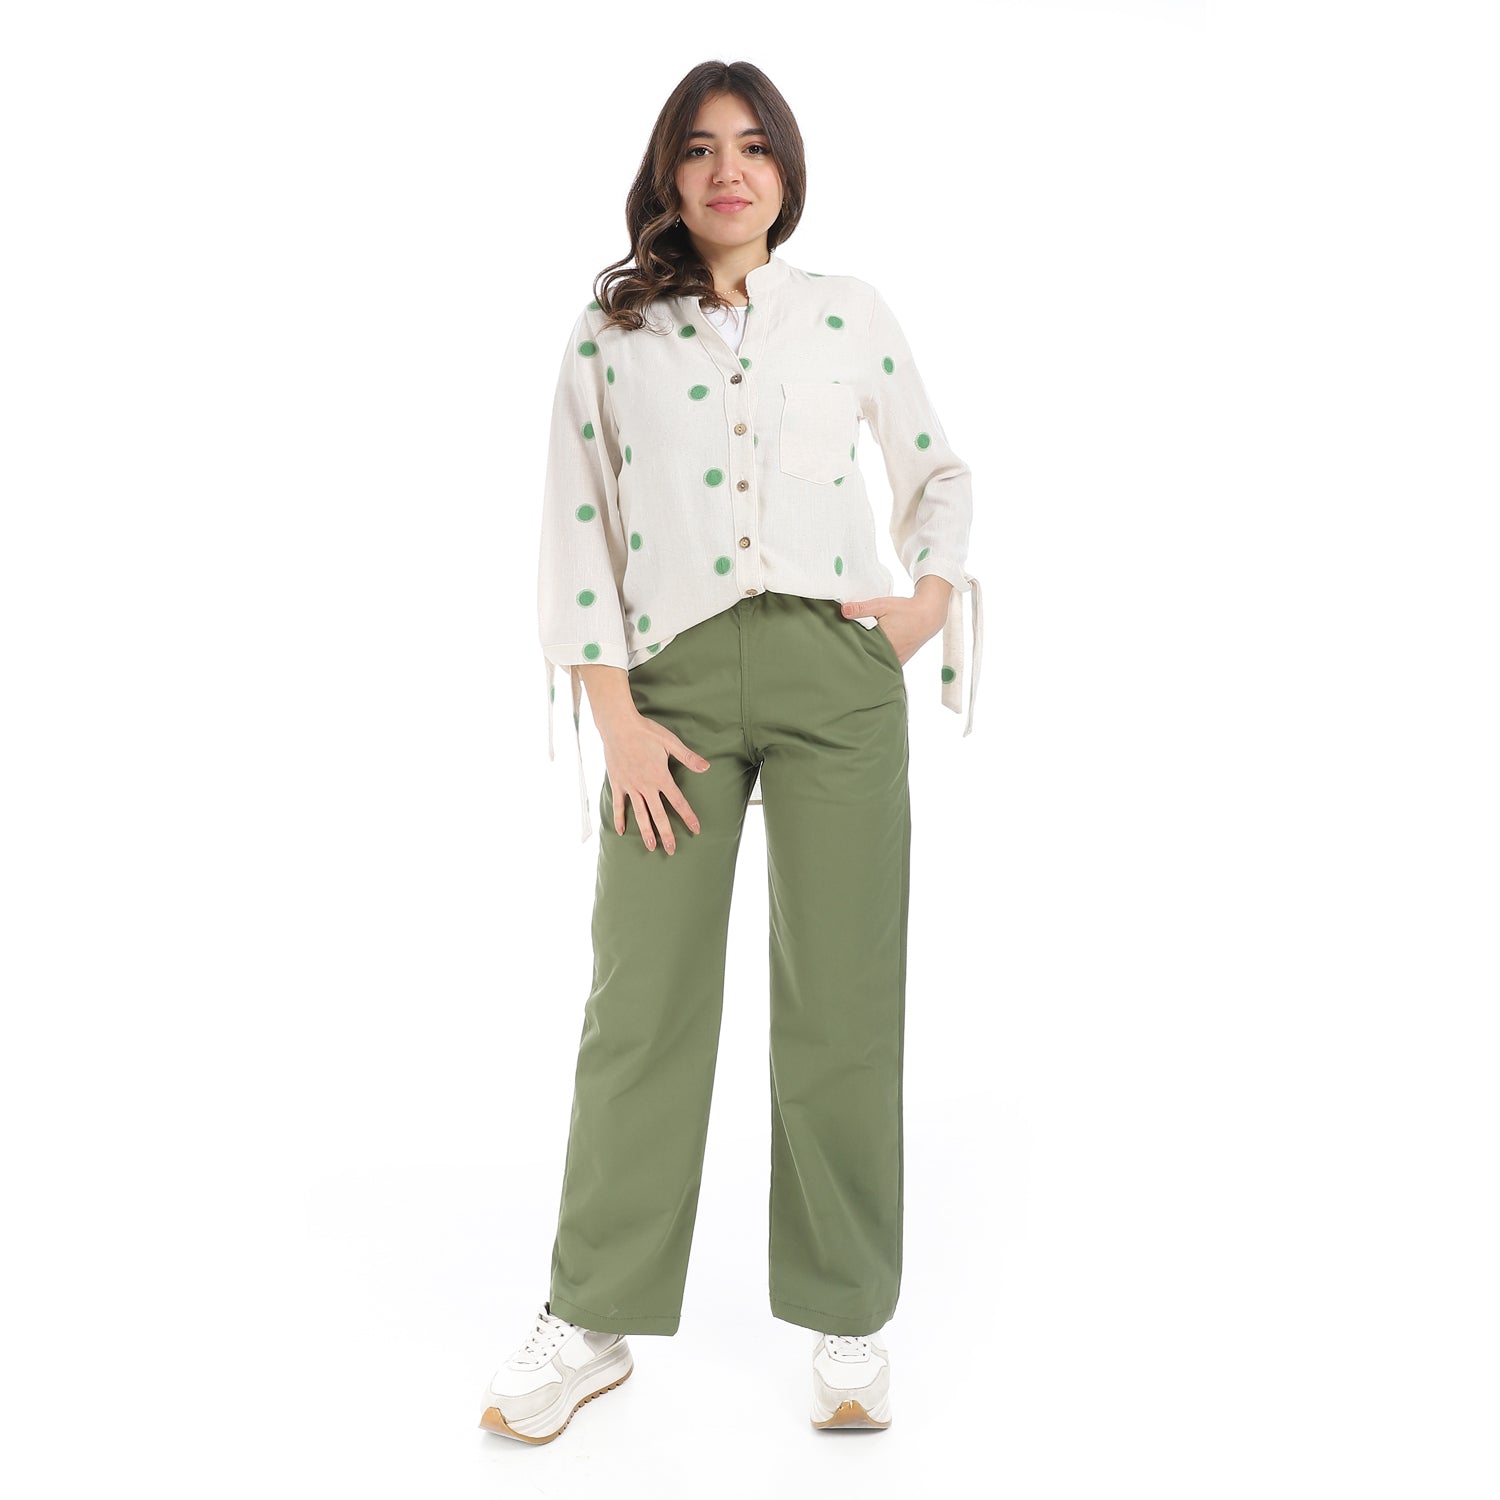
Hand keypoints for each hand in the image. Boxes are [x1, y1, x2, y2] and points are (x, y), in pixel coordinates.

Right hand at [596, 706, 710, 853]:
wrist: (618, 725)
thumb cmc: (646, 731)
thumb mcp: (671, 742)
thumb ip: (688, 757)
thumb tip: (706, 767)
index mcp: (661, 777)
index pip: (678, 802)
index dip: (688, 817)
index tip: (696, 830)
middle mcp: (646, 786)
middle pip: (658, 815)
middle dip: (667, 833)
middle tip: (672, 850)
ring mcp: (630, 786)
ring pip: (640, 814)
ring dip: (646, 832)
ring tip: (651, 846)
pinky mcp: (618, 783)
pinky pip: (619, 805)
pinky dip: (619, 818)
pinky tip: (621, 832)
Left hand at [840, 589, 947, 667]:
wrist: (928, 615)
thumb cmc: (906, 610)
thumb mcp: (882, 605)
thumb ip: (862, 608)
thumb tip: (843, 610)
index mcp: (883, 643)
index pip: (859, 649)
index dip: (849, 646)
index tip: (841, 643)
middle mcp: (890, 655)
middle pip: (867, 657)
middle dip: (857, 653)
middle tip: (845, 649)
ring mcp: (896, 661)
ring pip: (876, 662)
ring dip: (868, 657)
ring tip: (856, 652)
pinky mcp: (900, 662)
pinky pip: (885, 663)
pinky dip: (878, 659)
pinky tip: (871, 654)